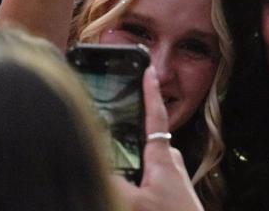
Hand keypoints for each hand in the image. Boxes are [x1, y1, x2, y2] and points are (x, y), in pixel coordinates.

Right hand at [112, 67, 203, 210]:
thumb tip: (93, 165)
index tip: (148, 70)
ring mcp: (175, 179)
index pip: (154, 117)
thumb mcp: (132, 203)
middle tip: (115, 128)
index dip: (150, 92)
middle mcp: (171, 164)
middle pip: (148, 141)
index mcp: (162, 159)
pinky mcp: (175, 194)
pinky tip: (132, 195)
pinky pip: (153, 179)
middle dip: (132, 136)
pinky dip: (140, 181)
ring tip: (122, 181)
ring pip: (150, 163)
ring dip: (135, 164)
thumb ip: (112, 183)